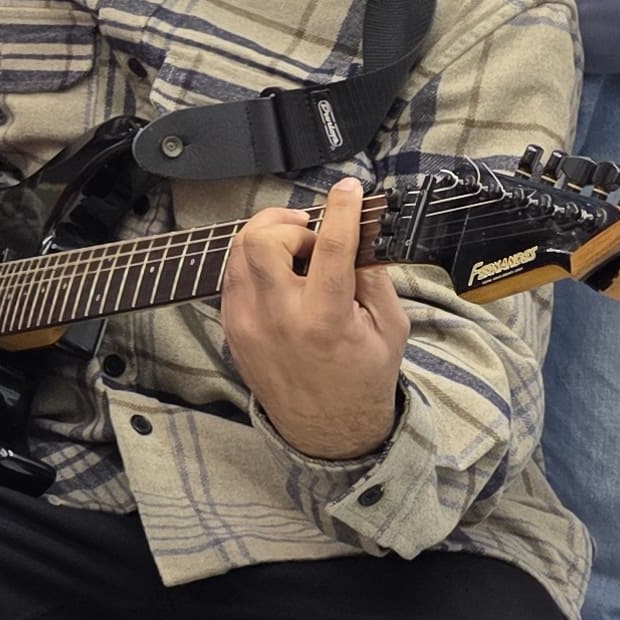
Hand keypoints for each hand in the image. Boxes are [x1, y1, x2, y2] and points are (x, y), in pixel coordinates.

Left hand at [219, 175, 409, 460]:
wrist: (326, 431)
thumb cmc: (363, 379)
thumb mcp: (389, 328)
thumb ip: (373, 277)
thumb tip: (358, 233)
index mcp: (325, 319)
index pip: (328, 246)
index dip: (339, 209)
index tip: (348, 188)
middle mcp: (277, 318)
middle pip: (259, 239)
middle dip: (289, 224)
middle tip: (313, 237)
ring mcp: (246, 322)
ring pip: (239, 251)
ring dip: (271, 239)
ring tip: (300, 255)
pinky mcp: (231, 326)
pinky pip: (234, 274)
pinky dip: (257, 263)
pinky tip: (283, 276)